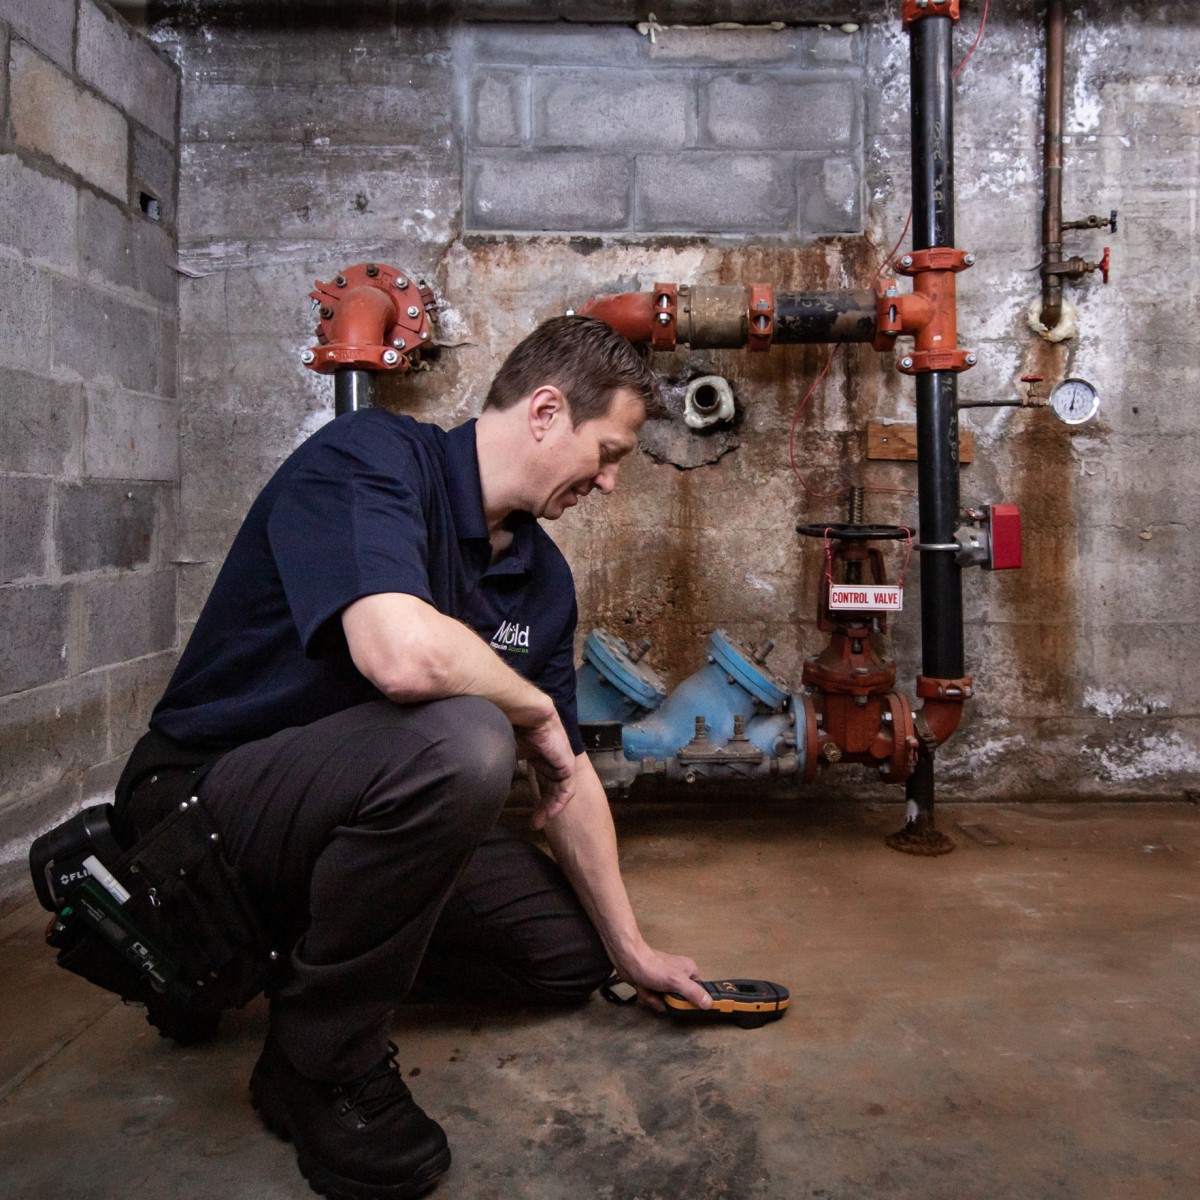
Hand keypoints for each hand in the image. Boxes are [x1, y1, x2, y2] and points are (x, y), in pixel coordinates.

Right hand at [515, 710, 575, 828]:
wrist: (528, 713)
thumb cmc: (513, 724)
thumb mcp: (508, 747)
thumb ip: (505, 759)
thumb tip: (490, 772)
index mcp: (539, 753)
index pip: (542, 778)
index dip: (536, 795)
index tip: (525, 807)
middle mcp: (551, 758)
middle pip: (551, 787)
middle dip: (543, 807)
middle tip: (533, 823)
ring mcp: (561, 761)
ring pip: (559, 791)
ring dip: (549, 808)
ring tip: (537, 823)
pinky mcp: (567, 764)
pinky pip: (566, 789)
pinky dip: (558, 803)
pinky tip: (548, 813)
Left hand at [616, 944, 709, 1011]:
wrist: (627, 960)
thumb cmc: (650, 966)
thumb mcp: (676, 981)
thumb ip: (693, 992)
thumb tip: (709, 1003)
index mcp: (689, 971)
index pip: (698, 993)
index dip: (690, 1001)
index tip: (681, 1003)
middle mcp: (679, 975)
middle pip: (679, 1001)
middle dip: (667, 1001)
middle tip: (660, 994)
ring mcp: (666, 980)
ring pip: (665, 1001)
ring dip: (655, 999)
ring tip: (649, 988)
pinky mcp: (654, 984)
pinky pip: (654, 999)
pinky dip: (647, 996)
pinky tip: (643, 988)